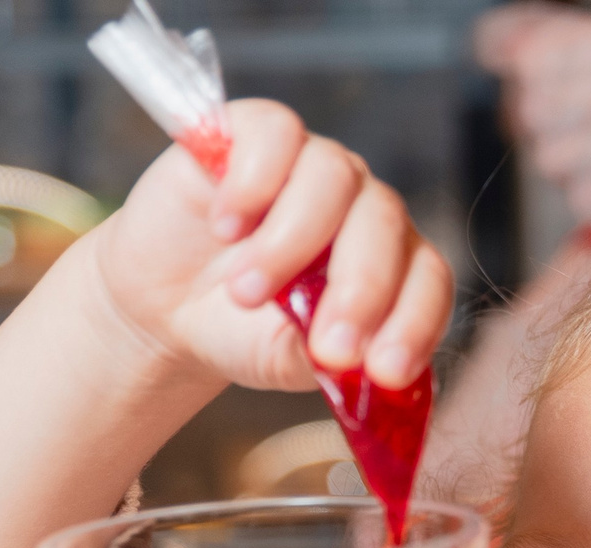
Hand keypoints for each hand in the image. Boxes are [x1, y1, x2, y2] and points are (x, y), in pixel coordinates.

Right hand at [89, 98, 454, 392]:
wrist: (163, 305)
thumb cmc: (238, 330)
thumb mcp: (283, 361)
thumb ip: (323, 358)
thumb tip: (358, 364)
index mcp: (390, 264)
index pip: (426, 280)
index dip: (414, 323)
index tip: (384, 372)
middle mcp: (362, 207)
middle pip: (386, 225)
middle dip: (361, 291)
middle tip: (325, 348)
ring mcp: (314, 164)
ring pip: (334, 176)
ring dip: (290, 242)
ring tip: (243, 294)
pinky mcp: (257, 131)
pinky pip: (278, 134)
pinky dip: (252, 184)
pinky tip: (223, 227)